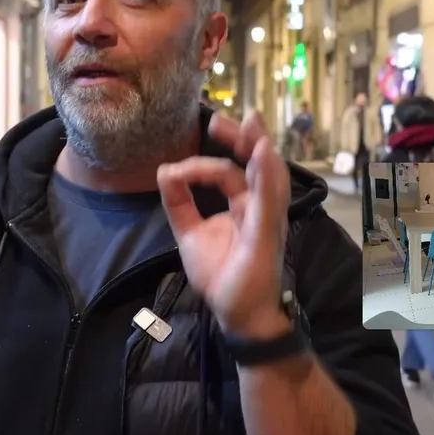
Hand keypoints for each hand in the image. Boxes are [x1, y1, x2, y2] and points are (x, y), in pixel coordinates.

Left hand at [157, 112, 291, 337]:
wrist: (236, 313)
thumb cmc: (222, 274)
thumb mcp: (190, 233)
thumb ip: (179, 203)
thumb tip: (164, 171)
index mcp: (244, 205)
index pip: (230, 171)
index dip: (210, 159)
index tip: (180, 165)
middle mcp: (260, 207)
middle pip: (256, 163)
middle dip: (241, 137)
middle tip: (218, 121)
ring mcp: (267, 218)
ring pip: (269, 174)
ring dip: (258, 147)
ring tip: (250, 123)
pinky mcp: (267, 232)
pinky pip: (269, 199)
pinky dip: (265, 175)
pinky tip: (261, 154)